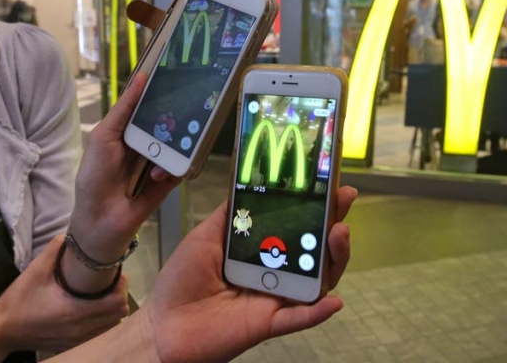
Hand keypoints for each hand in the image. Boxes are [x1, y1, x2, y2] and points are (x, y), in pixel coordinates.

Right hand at [0, 234, 129, 352]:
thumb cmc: (19, 300)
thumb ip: (55, 249)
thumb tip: (72, 233)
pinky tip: (92, 308)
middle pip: (119, 314)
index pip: (117, 302)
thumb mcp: (35, 271)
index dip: (121, 286)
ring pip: (112, 325)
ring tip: (103, 293)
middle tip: (111, 280)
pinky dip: (103, 320)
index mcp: (76, 310)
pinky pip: (99, 333)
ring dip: (113, 308)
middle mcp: (82, 329)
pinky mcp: (73, 345)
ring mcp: (78, 340)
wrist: (1, 330)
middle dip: (120, 295)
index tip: (115, 272)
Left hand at [68, 71, 181, 259]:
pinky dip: (175, 166)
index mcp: (129, 129)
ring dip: (174, 144)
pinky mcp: (170, 179)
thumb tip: (142, 77)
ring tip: (164, 148)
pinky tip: (158, 173)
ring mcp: (160, 160)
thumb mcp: (104, 136)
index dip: (161, 93)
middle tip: (187, 106)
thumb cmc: (95, 174)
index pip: (149, 105)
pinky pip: (182, 165)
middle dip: (176, 115)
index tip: (178, 76)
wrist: (99, 219)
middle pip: (168, 122)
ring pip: (179, 142)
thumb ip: (124, 108)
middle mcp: (147, 142)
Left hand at [140, 186, 356, 362]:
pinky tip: (333, 301)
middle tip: (344, 201)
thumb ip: (230, 214)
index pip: (296, 226)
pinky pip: (298, 319)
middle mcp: (273, 274)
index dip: (316, 207)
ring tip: (339, 234)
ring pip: (316, 282)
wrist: (162, 324)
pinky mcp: (267, 324)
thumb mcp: (205, 236)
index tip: (331, 184)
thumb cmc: (180, 282)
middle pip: (315, 252)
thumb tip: (249, 181)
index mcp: (260, 251)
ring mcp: (274, 299)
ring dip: (333, 259)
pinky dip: (317, 312)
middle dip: (334, 225)